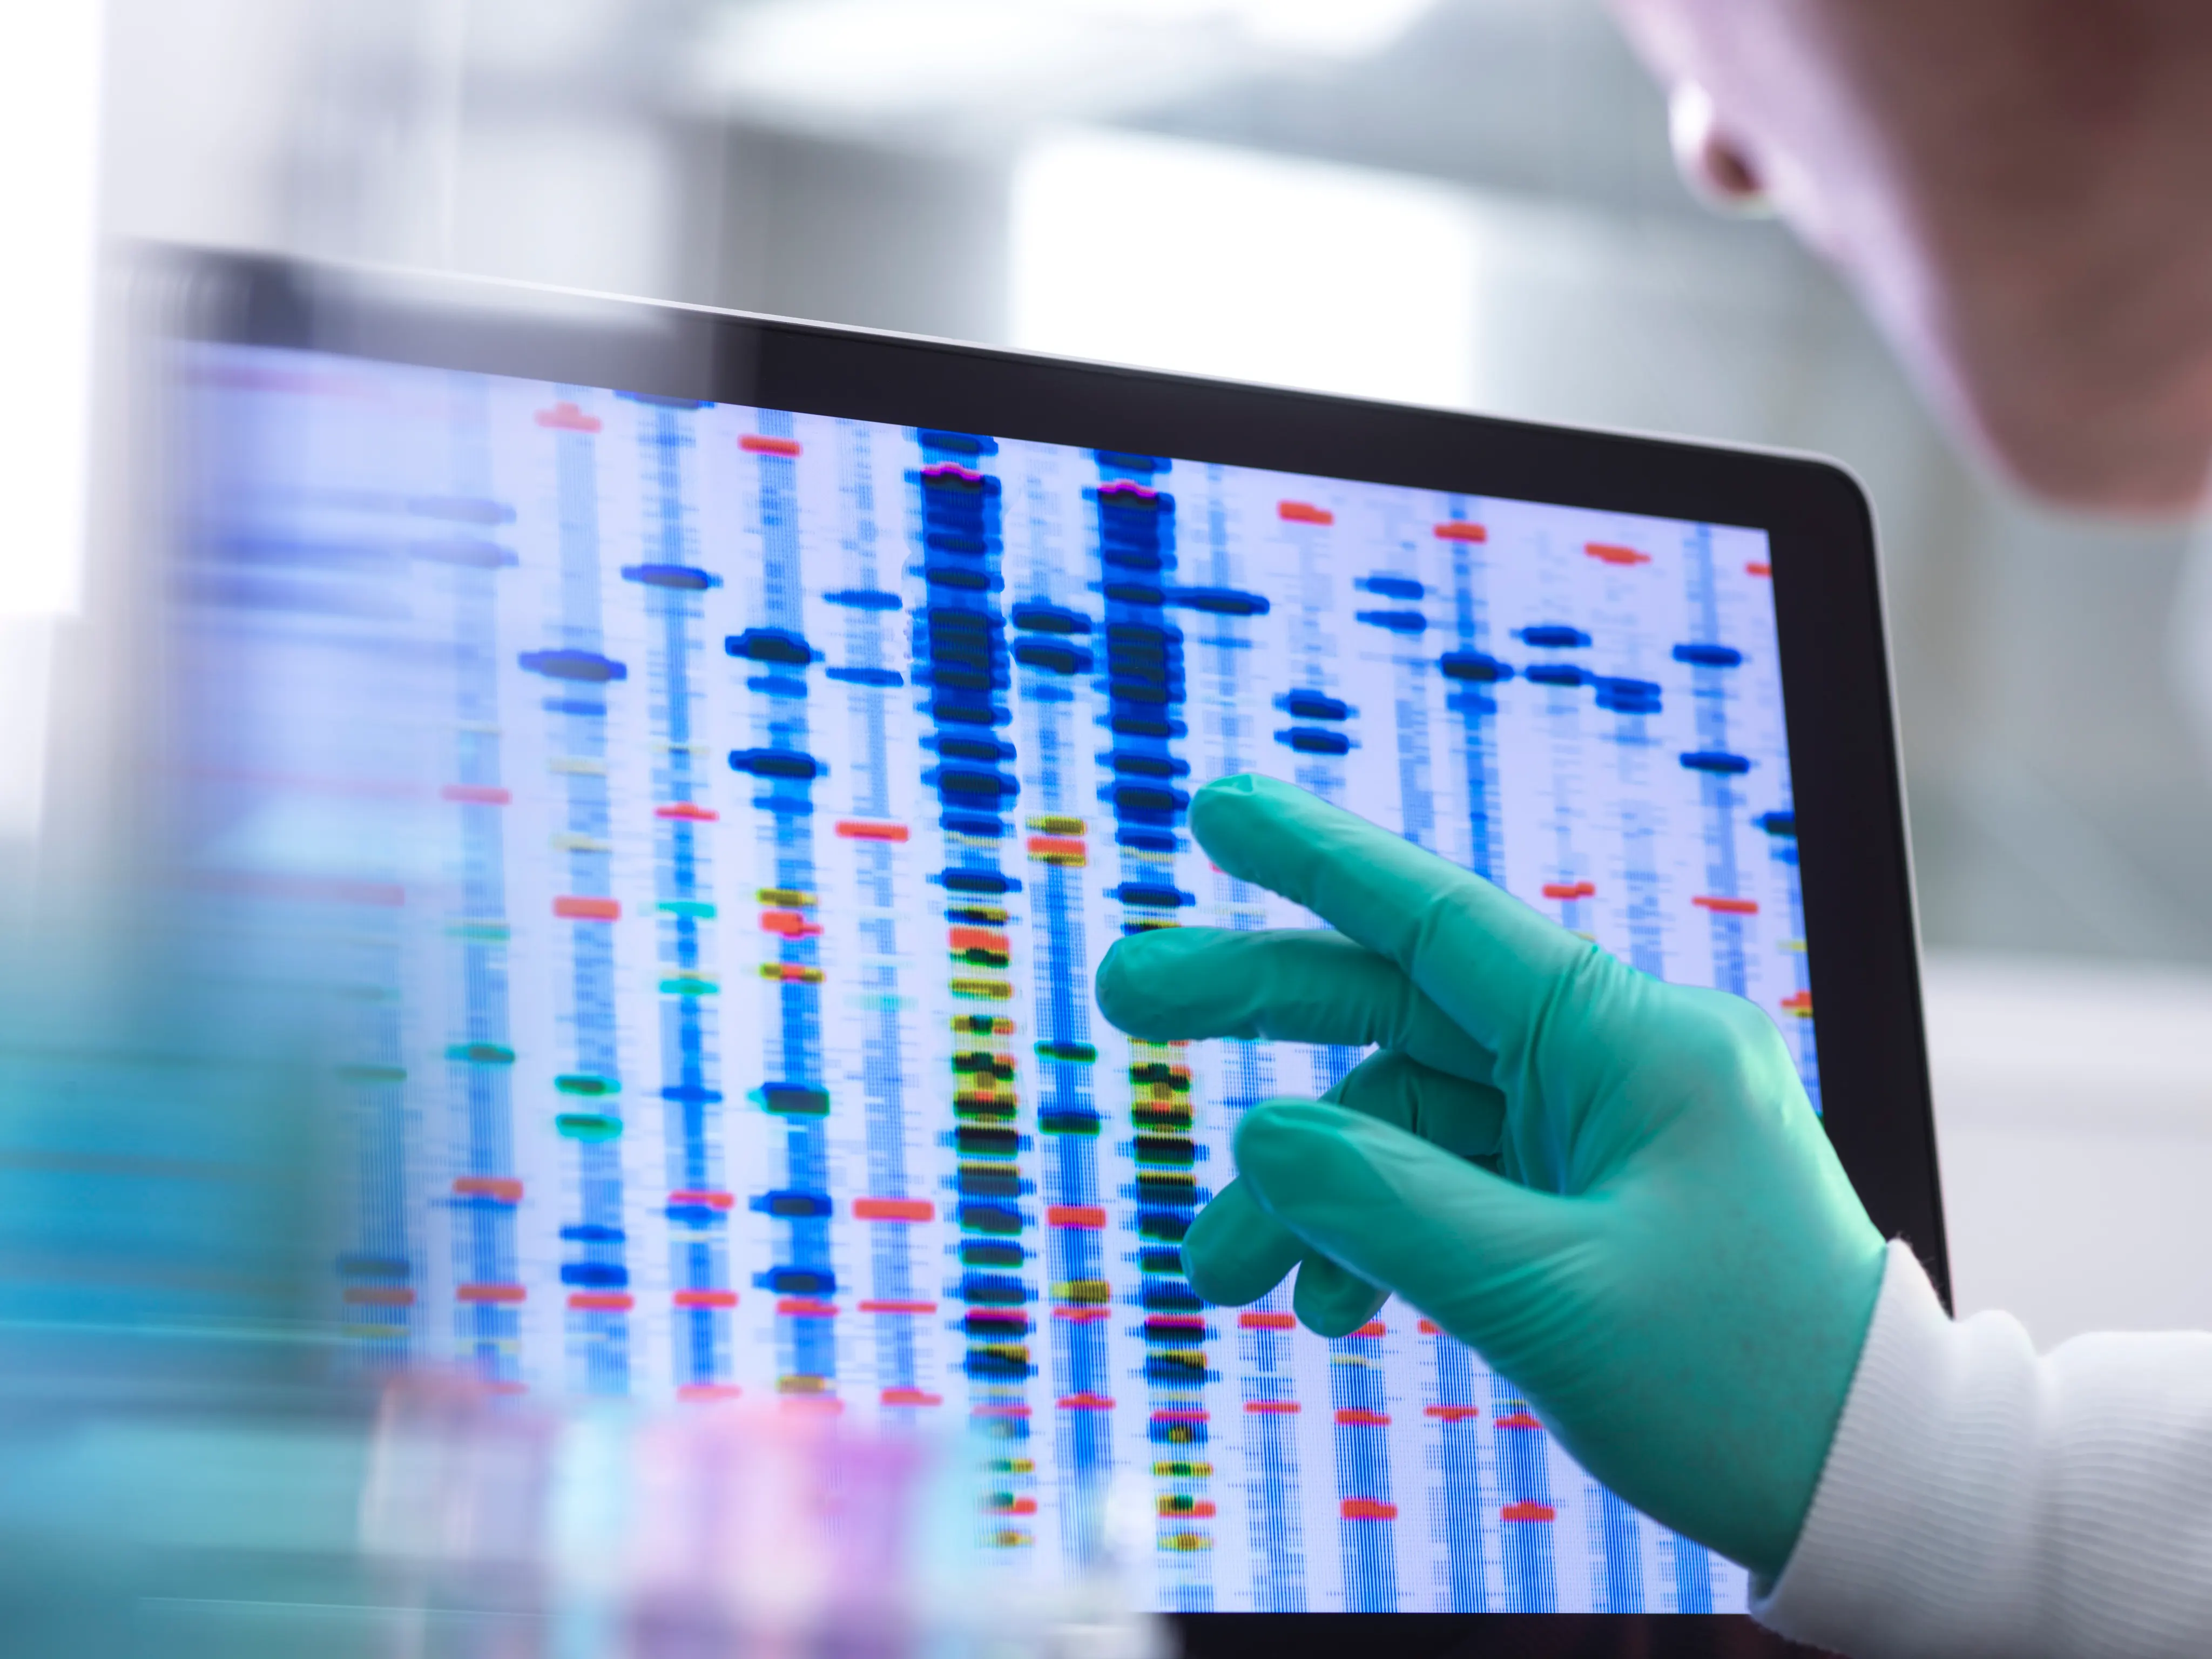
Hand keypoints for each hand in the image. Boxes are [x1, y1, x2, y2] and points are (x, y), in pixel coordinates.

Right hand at [1093, 773, 1886, 1578]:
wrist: (1869, 1487)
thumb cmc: (1744, 1390)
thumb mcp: (1549, 1302)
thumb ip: (1388, 1209)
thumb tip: (1261, 1141)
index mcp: (1635, 1043)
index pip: (1445, 923)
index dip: (1320, 860)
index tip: (1217, 807)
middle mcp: (1616, 1060)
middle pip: (1404, 1007)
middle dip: (1263, 1009)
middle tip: (1126, 995)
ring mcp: (1601, 1127)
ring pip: (1410, 1121)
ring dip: (1308, 1191)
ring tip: (1218, 1277)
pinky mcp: (1590, 1193)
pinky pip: (1452, 1184)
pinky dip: (1378, 1234)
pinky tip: (1326, 1306)